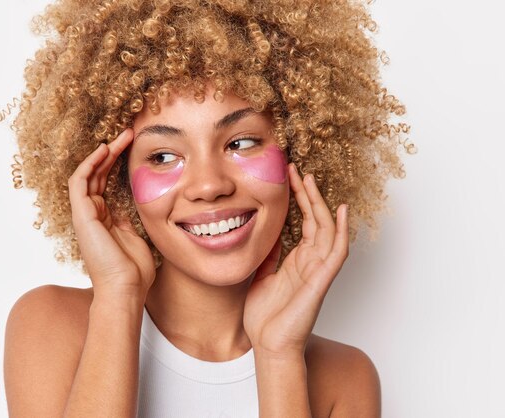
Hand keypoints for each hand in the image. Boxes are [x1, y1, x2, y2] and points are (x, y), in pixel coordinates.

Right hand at [68, 128, 154, 298]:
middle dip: (112, 152)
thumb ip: (132, 219)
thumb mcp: (137, 237)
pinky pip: (80, 182)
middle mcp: (92, 214)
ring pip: (88, 174)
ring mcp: (85, 215)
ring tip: (121, 136)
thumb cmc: (134, 271)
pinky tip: (104, 150)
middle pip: (97, 174)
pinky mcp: (82, 216)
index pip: (105, 182)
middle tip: (129, 134)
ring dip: (102, 153)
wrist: (126, 289)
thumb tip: (136, 204)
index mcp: (104, 219)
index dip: (116, 162)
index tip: (133, 146)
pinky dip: (90, 164)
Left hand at [243, 163, 348, 356]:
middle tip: (297, 169)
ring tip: (311, 180)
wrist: (269, 345)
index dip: (299, 198)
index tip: (288, 175)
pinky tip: (340, 211)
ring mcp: (318, 269)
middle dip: (307, 193)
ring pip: (327, 229)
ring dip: (320, 204)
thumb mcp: (261, 276)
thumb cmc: (266, 317)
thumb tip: (267, 235)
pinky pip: (337, 252)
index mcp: (298, 260)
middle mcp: (311, 261)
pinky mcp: (321, 280)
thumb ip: (269, 256)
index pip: (304, 221)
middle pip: (316, 219)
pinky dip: (341, 231)